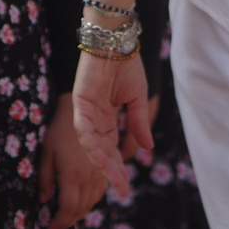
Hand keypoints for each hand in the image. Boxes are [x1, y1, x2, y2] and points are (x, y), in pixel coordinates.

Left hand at [37, 96, 107, 228]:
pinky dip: (89, 201)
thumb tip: (43, 201)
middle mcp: (90, 177)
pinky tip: (81, 203)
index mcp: (73, 175)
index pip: (68, 209)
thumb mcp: (45, 153)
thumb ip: (45, 179)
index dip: (59, 223)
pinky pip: (100, 191)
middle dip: (68, 222)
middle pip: (81, 209)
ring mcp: (100, 172)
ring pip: (92, 202)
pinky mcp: (106, 167)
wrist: (84, 108)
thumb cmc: (58, 129)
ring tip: (66, 219)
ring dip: (79, 213)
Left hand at [72, 45, 154, 194]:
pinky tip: (101, 156)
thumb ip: (138, 123)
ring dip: (102, 162)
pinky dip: (91, 143)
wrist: (117, 40)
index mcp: (106, 119)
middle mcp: (94, 119)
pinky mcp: (80, 102)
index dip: (118, 168)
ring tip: (113, 178)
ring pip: (91, 144)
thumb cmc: (126, 65)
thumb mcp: (137, 98)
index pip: (111, 149)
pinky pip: (84, 128)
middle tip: (121, 188)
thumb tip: (148, 148)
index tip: (125, 187)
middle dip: (111, 171)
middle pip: (101, 152)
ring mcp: (86, 112)